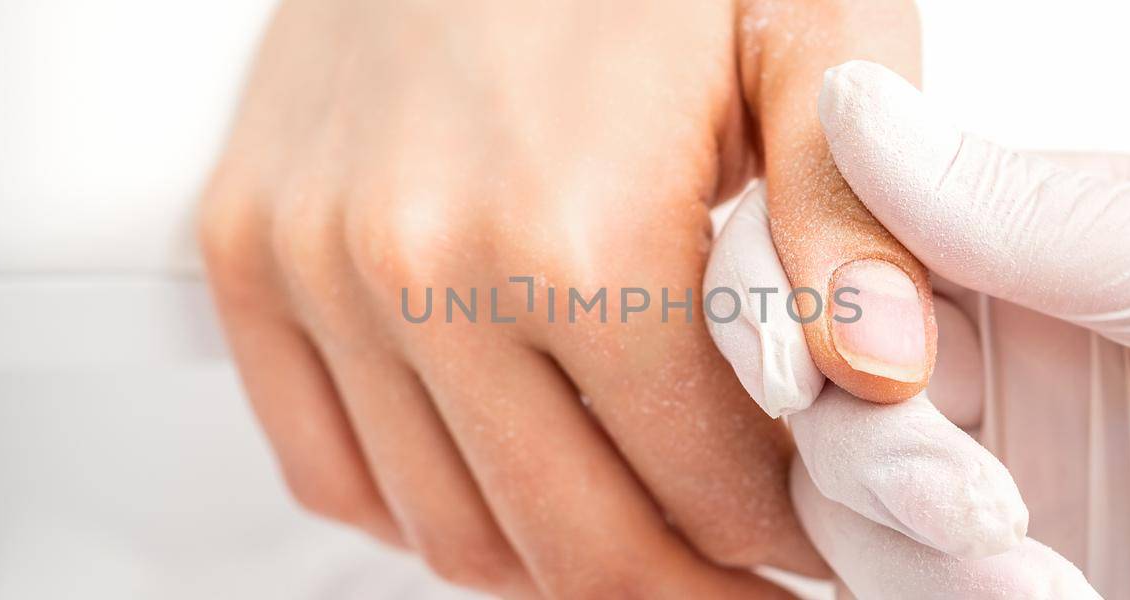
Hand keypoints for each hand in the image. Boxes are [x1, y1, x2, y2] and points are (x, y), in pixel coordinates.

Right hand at [198, 1, 933, 595]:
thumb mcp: (808, 23)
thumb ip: (857, 214)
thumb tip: (881, 376)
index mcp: (575, 223)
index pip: (699, 485)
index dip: (779, 545)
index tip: (816, 543)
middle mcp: (419, 263)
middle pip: (572, 543)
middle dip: (683, 590)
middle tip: (742, 580)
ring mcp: (314, 264)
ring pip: (447, 531)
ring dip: (560, 567)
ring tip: (643, 535)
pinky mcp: (248, 251)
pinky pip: (325, 467)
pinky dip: (422, 513)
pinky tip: (509, 483)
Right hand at [715, 60, 1129, 597]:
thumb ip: (1030, 209)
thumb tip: (850, 108)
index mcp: (1019, 237)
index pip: (833, 222)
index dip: (791, 283)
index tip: (829, 363)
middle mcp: (978, 344)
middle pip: (809, 370)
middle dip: (871, 442)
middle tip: (971, 499)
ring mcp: (973, 461)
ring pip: (831, 487)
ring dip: (912, 542)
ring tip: (1040, 574)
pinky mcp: (981, 568)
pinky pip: (881, 579)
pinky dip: (939, 598)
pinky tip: (1054, 599)